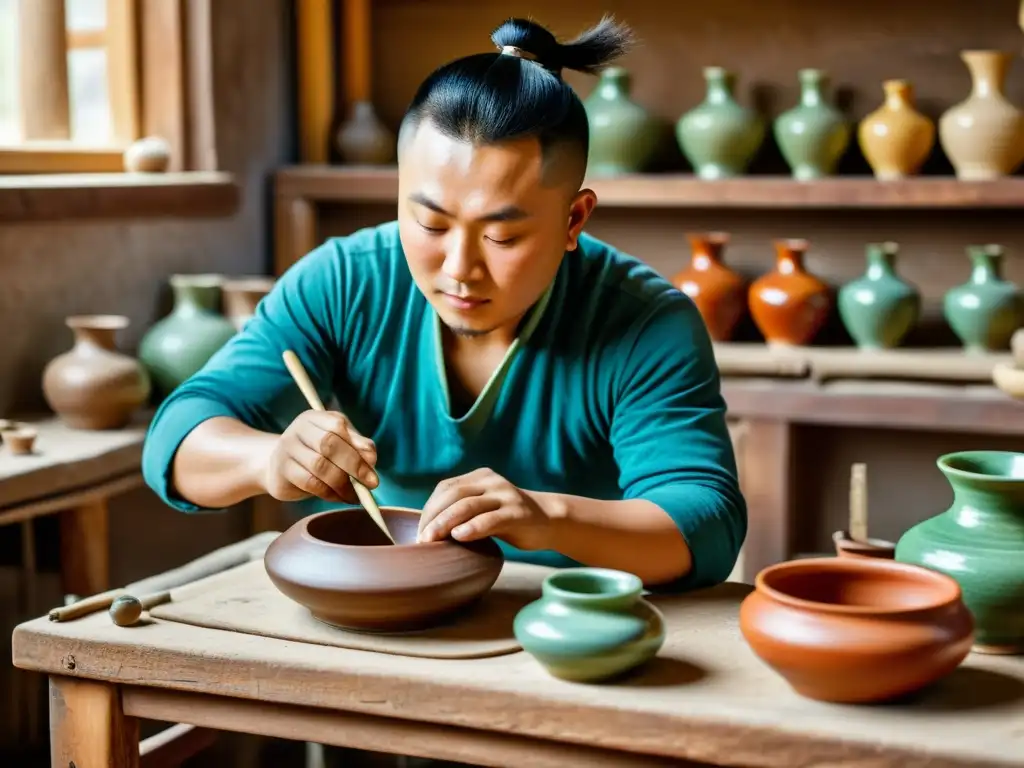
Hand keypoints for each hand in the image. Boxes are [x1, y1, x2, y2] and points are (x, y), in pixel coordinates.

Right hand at [261, 409, 377, 503]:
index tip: (373, 464)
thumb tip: (371, 458)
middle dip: (353, 465)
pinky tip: (339, 497)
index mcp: (314, 417)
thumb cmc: (315, 454)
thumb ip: (357, 446)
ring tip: (356, 495)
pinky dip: (330, 493)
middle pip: (328, 444)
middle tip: (371, 483)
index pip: (338, 425)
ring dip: (343, 484)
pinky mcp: (282, 471)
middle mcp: (298, 429)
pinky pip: (310, 483)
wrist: (278, 468)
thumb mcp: (338, 444)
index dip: (358, 445)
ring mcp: (287, 449)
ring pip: (319, 466)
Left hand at [417, 468, 552, 549]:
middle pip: (454, 495)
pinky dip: (472, 528)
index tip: (419, 532)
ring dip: (445, 523)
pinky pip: (490, 519)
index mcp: (480, 477)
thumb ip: (462, 509)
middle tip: (422, 540)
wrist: (549, 519)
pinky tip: (458, 537)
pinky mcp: (517, 513)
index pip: (446, 488)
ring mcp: (505, 495)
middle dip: (433, 517)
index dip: (429, 510)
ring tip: (431, 540)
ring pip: (468, 505)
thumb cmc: (509, 519)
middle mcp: (491, 481)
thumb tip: (427, 530)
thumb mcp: (484, 507)